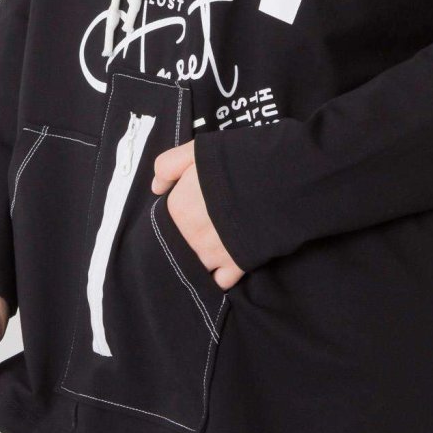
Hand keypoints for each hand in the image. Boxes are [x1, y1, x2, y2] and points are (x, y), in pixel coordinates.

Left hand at [151, 140, 245, 290]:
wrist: (276, 178)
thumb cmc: (235, 161)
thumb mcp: (194, 151)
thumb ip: (167, 166)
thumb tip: (156, 188)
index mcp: (177, 209)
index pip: (165, 220)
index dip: (179, 213)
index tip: (193, 206)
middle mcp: (190, 236)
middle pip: (180, 245)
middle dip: (190, 237)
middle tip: (207, 223)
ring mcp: (212, 254)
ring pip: (197, 265)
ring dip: (203, 257)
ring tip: (217, 242)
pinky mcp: (236, 265)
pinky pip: (220, 282)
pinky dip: (220, 276)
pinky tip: (226, 262)